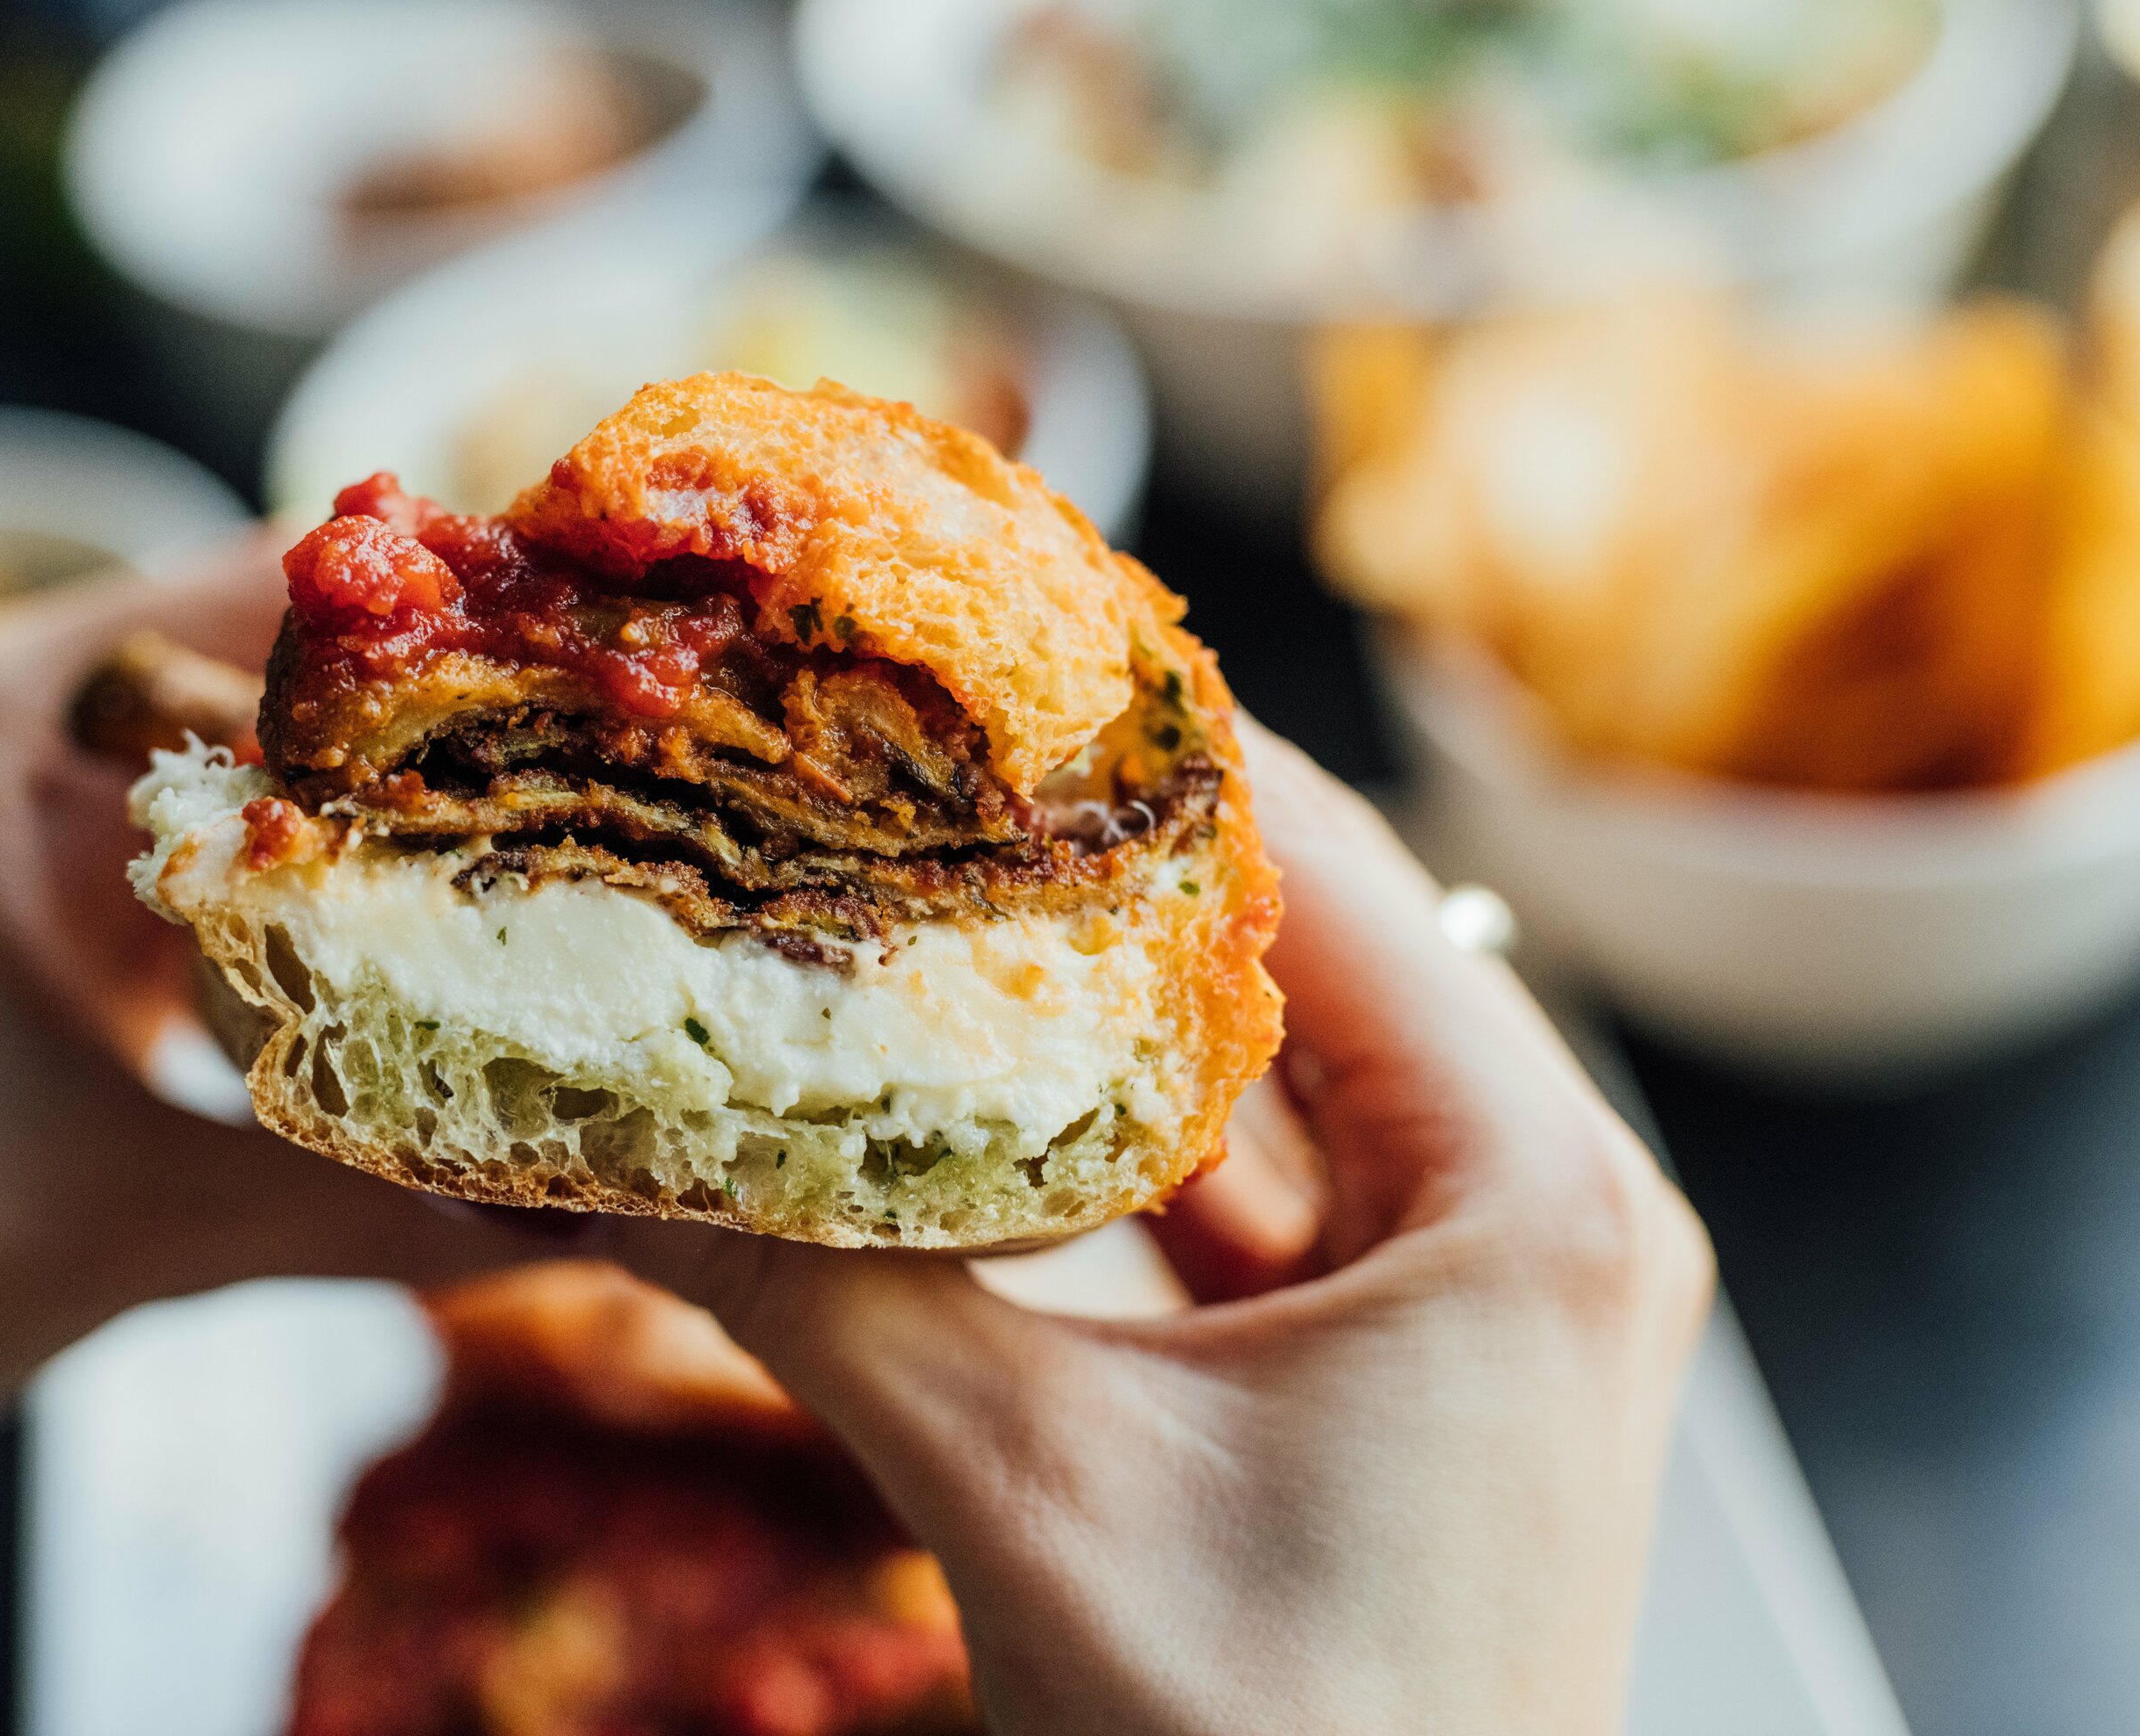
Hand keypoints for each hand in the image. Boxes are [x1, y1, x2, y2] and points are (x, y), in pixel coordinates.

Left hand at [0, 542, 535, 1601]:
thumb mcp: (143, 1226)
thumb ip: (379, 1213)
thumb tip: (612, 1209)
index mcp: (1, 726)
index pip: (265, 585)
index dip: (445, 615)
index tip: (610, 663)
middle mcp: (12, 727)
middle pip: (281, 660)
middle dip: (452, 718)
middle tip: (638, 770)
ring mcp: (28, 811)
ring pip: (262, 759)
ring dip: (399, 809)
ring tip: (586, 845)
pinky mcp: (50, 896)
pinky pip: (228, 852)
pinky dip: (332, 888)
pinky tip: (461, 942)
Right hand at [591, 720, 1714, 1735]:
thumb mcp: (1035, 1495)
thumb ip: (823, 1293)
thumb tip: (602, 1150)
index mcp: (1537, 1200)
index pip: (1327, 876)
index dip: (1138, 747)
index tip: (969, 645)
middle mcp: (1537, 1222)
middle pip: (1294, 961)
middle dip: (1091, 871)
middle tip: (903, 762)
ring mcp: (1466, 1305)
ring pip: (1254, 1089)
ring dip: (1084, 1016)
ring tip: (910, 899)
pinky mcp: (1383, 1380)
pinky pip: (1233, 1211)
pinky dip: (1097, 1157)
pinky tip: (958, 1102)